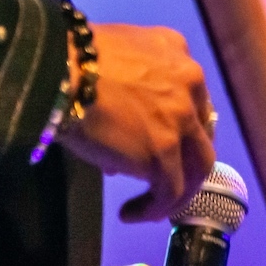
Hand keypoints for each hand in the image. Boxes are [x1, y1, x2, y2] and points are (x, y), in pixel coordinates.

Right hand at [58, 22, 216, 221]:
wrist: (62, 70)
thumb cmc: (74, 59)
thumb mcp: (117, 54)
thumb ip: (130, 90)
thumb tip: (120, 145)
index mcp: (178, 52)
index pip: (193, 97)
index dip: (180, 125)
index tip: (162, 142)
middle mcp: (189, 84)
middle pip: (203, 132)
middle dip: (188, 158)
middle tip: (165, 175)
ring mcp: (180, 120)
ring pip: (198, 166)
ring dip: (179, 190)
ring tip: (153, 205)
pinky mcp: (163, 152)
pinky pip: (170, 191)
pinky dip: (154, 209)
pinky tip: (131, 213)